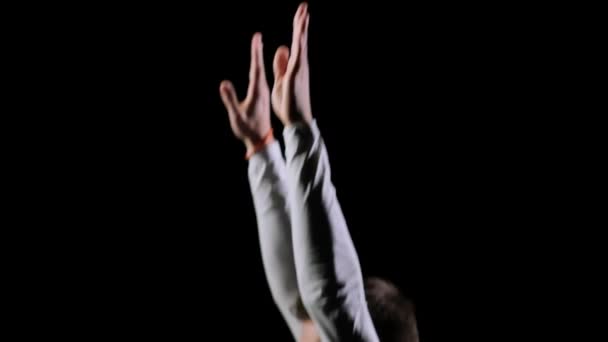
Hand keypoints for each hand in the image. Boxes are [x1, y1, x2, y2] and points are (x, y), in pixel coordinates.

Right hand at [220, 33, 270, 153]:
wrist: (261, 140)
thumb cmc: (248, 129)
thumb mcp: (237, 115)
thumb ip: (230, 99)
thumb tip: (224, 83)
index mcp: (258, 91)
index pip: (256, 68)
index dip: (256, 53)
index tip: (257, 39)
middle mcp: (262, 89)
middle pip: (259, 66)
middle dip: (257, 51)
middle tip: (257, 36)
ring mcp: (262, 93)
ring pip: (260, 71)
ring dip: (258, 57)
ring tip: (257, 45)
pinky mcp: (261, 96)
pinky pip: (259, 77)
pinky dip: (257, 67)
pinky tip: (256, 65)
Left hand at [272, 2, 312, 126]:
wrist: (296, 120)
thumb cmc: (288, 104)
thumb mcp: (281, 80)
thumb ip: (281, 64)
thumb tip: (282, 48)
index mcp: (294, 66)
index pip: (296, 43)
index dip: (298, 28)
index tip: (300, 14)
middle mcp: (299, 65)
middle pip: (301, 39)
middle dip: (301, 22)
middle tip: (304, 6)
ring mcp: (299, 69)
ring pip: (301, 44)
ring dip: (302, 28)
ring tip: (304, 12)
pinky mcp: (296, 75)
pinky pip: (298, 55)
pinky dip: (299, 43)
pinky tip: (299, 32)